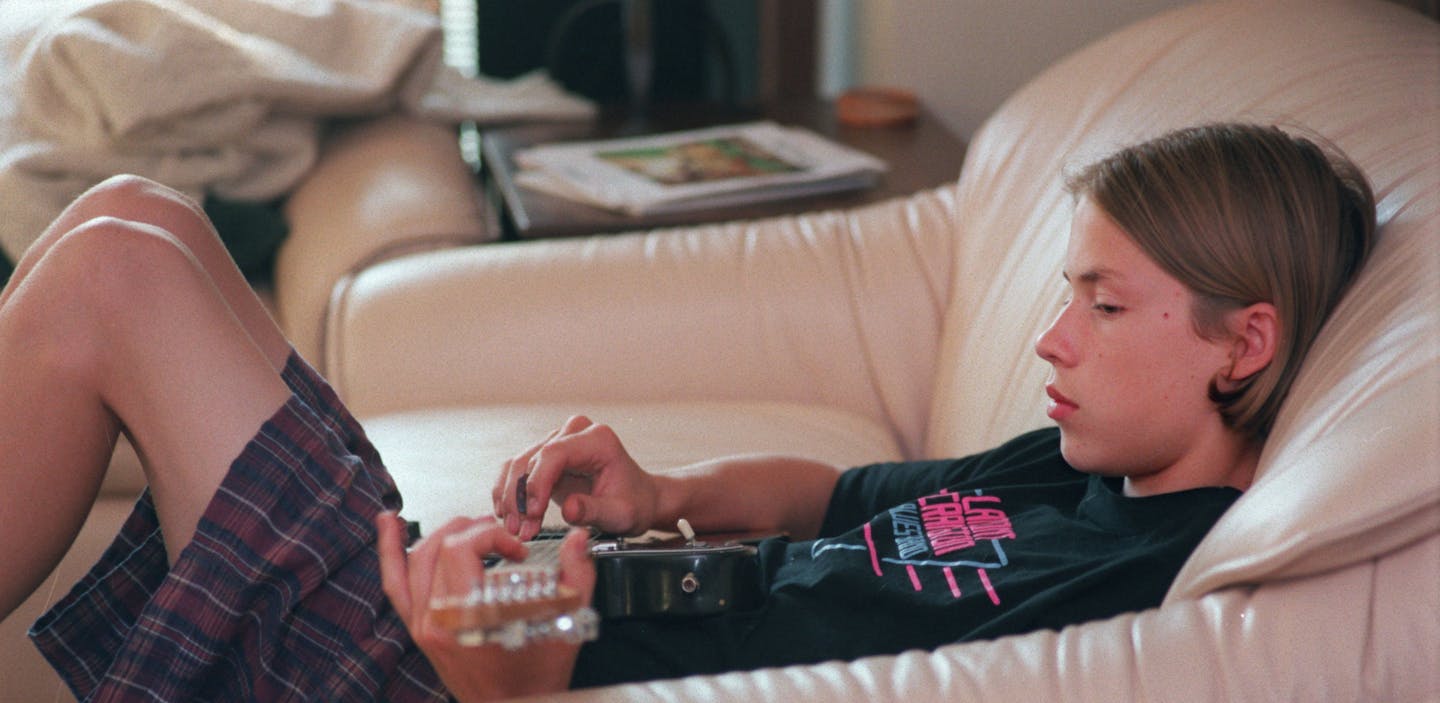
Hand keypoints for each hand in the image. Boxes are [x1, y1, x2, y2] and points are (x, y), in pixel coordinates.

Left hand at [376, 512, 594, 701]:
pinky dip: (389, 551)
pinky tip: (389, 524)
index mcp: (471, 617)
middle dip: (472, 529)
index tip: (515, 549)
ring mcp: (423, 626)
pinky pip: (394, 584)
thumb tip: (578, 538)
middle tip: (498, 533)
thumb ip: (577, 577)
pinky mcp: (418, 630)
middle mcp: (438, 620)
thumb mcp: (567, 624)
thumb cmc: (537, 676)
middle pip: (439, 548)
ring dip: (439, 532)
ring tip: (464, 522)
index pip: (462, 549)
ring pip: (414, 560)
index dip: (492, 536)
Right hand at [492, 416, 658, 540]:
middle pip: (532, 459)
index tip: (533, 513)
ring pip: (519, 464)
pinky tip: (509, 515)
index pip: (554, 454)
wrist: (637, 500)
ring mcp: (558, 441)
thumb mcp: (620, 514)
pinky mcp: (546, 456)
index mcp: (597, 440)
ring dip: (512, 499)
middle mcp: (575, 433)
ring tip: (517, 528)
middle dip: (521, 498)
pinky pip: (517, 469)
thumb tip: (568, 509)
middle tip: (521, 529)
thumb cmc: (633, 503)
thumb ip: (594, 510)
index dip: (537, 483)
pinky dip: (509, 493)